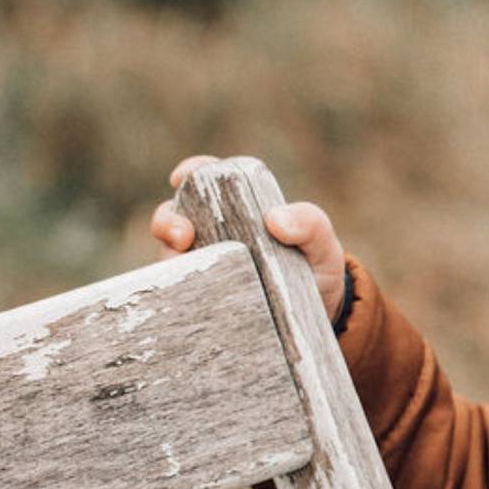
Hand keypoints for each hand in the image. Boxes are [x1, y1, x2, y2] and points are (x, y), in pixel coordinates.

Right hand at [150, 155, 349, 324]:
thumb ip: (309, 222)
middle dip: (167, 222)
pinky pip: (179, 294)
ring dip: (170, 261)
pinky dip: (178, 294)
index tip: (181, 178)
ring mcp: (204, 266)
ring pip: (170, 258)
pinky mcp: (201, 298)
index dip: (189, 173)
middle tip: (183, 238)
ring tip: (189, 271)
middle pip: (172, 219)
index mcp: (236, 208)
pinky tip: (188, 299)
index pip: (203, 180)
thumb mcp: (320, 242)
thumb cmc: (316, 267)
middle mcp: (211, 234)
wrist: (320, 315)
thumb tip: (275, 221)